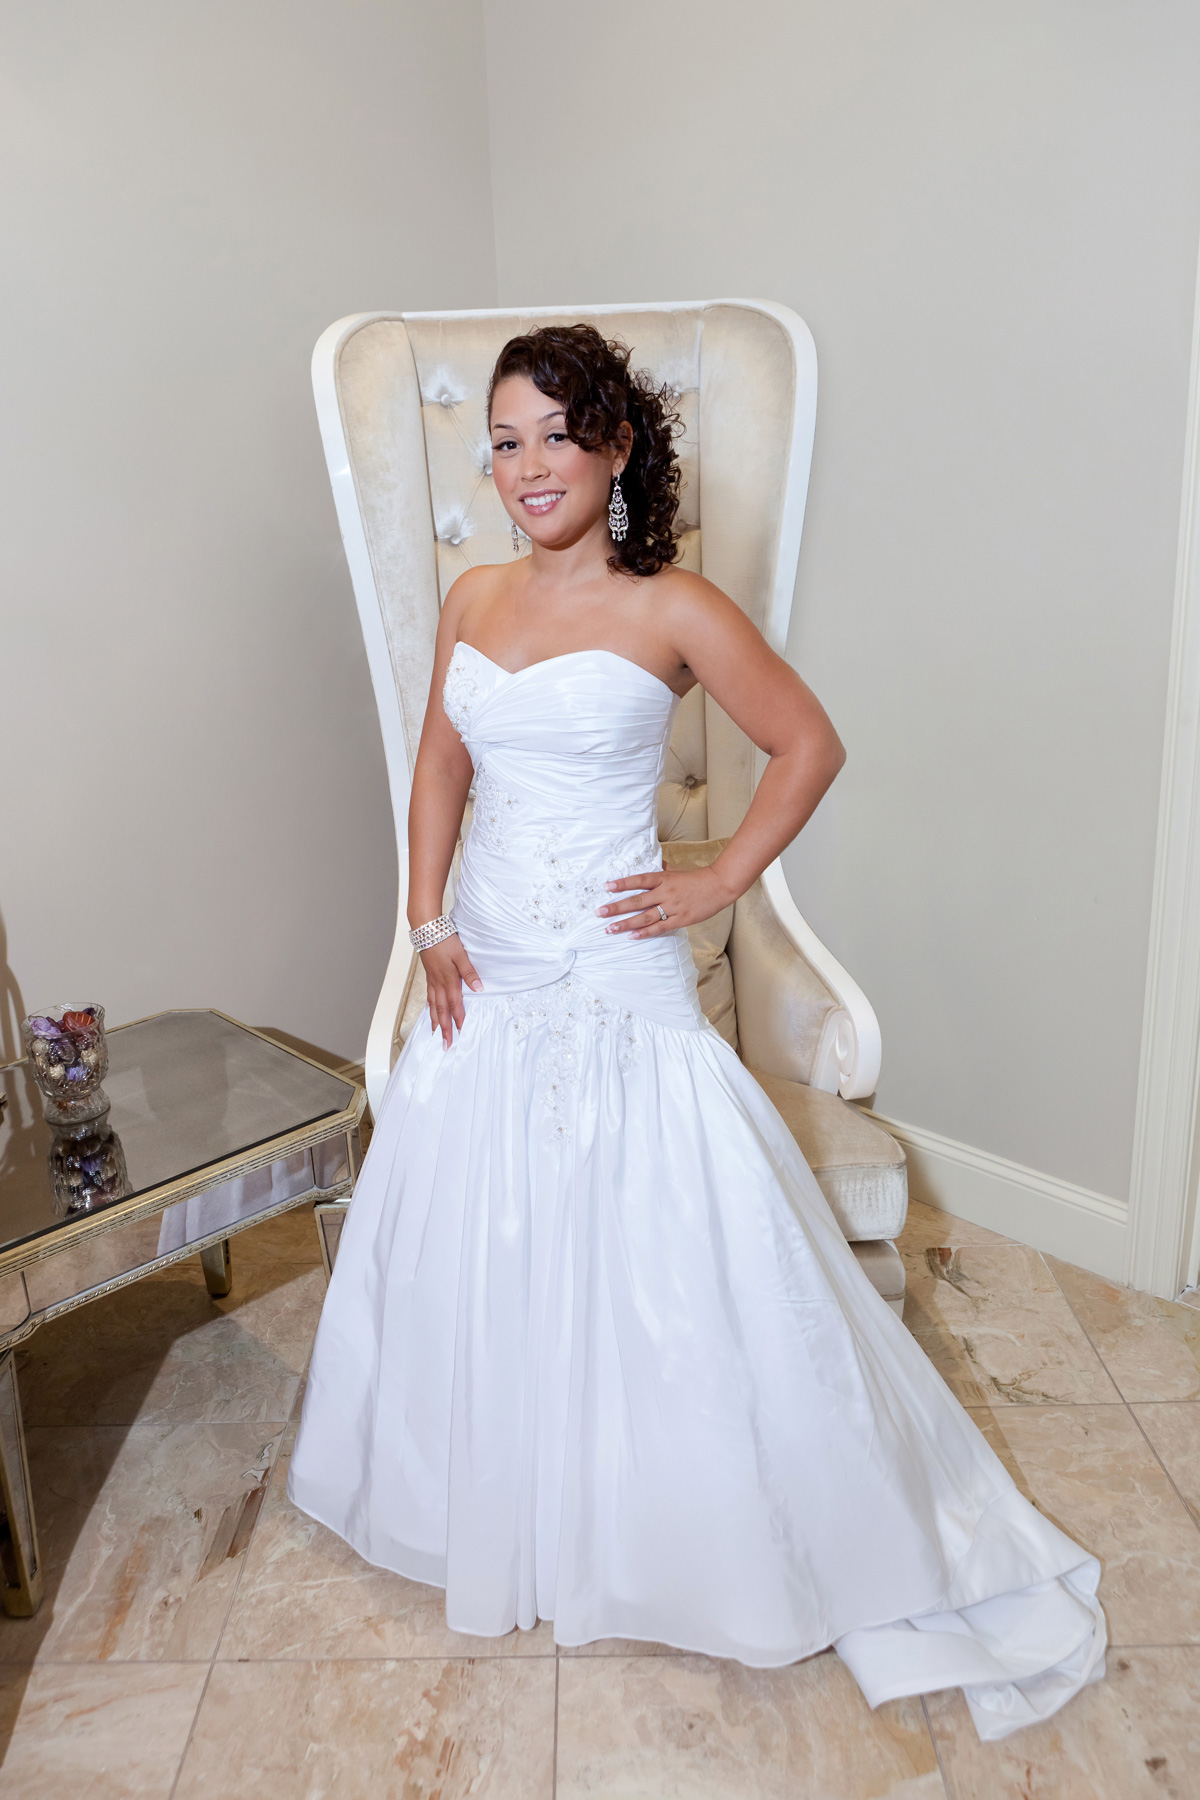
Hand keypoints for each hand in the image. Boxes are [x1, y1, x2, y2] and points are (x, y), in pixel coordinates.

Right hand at [421, 935, 482, 1047]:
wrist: (426, 929)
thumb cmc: (444, 940)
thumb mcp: (461, 955)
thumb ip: (470, 973)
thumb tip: (479, 988)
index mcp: (448, 980)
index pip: (455, 1005)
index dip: (458, 1021)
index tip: (460, 1034)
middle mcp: (438, 983)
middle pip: (442, 1010)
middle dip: (444, 1029)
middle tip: (445, 1044)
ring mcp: (432, 980)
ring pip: (433, 1005)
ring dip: (435, 1021)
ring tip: (436, 1033)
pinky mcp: (429, 975)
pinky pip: (428, 995)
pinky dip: (429, 1006)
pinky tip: (430, 1010)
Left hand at [595, 866, 737, 937]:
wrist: (721, 885)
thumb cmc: (698, 877)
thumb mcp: (678, 869)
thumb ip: (663, 869)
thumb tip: (654, 862)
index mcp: (664, 878)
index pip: (639, 880)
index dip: (622, 883)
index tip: (607, 887)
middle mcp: (665, 892)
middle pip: (636, 901)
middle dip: (616, 908)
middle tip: (599, 913)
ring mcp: (673, 907)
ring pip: (645, 917)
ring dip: (626, 924)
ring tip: (610, 929)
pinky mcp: (681, 919)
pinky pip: (660, 928)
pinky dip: (645, 933)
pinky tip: (632, 936)